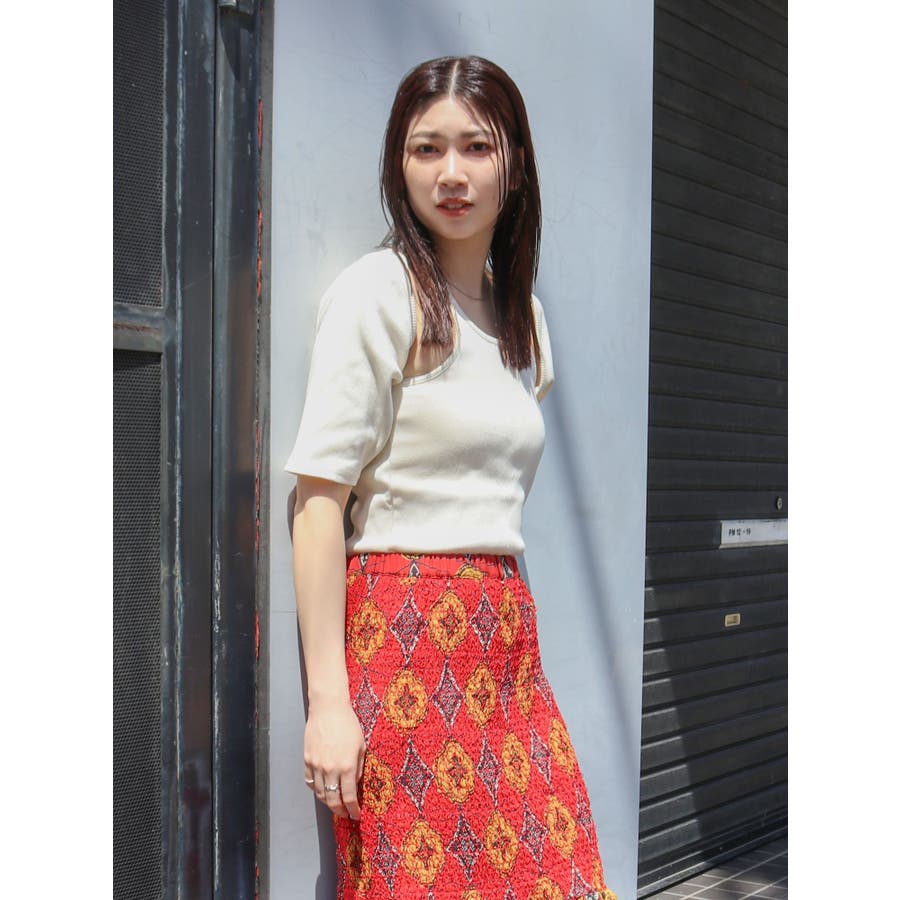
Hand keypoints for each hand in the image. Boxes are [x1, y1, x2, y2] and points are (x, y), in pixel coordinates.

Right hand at [303, 695, 366, 819]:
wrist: (328, 708)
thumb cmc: (348, 724)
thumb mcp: (361, 746)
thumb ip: (358, 767)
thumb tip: (354, 784)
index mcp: (347, 766)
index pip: (349, 797)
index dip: (353, 809)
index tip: (356, 815)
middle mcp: (330, 769)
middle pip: (332, 800)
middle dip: (340, 811)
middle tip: (345, 814)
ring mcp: (316, 765)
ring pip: (320, 793)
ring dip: (328, 802)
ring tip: (334, 804)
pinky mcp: (307, 759)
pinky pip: (310, 781)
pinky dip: (316, 788)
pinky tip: (322, 789)